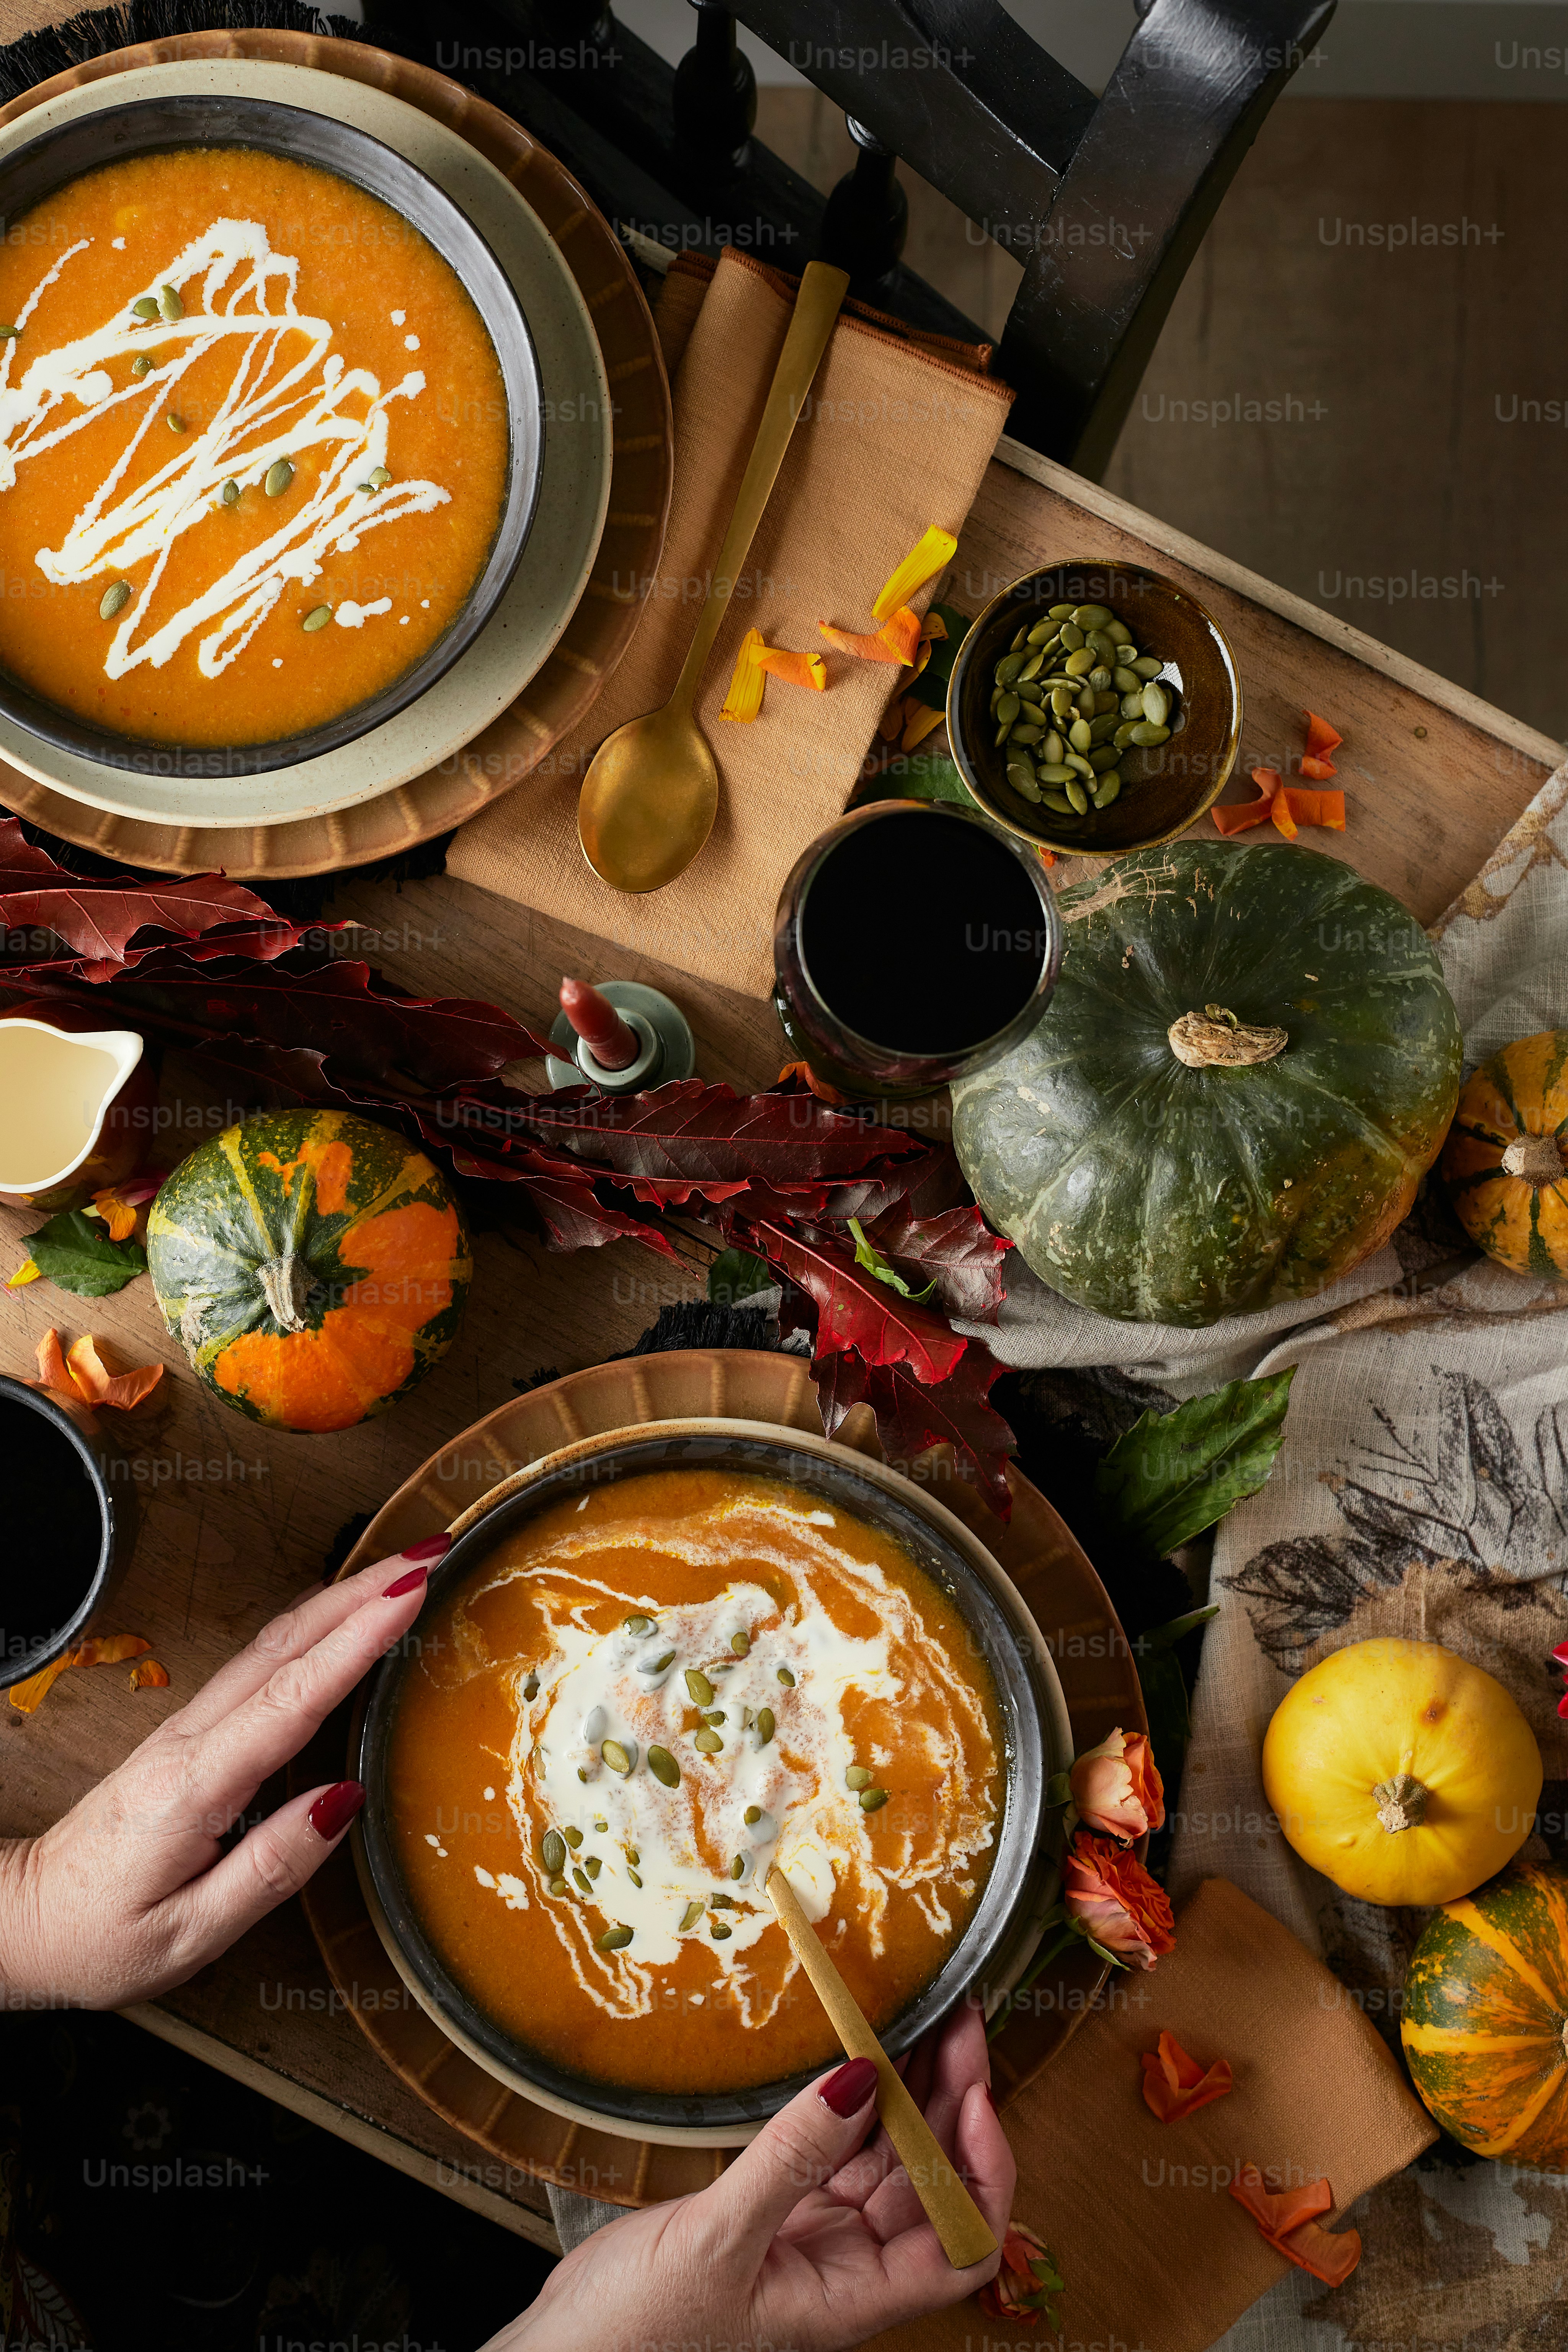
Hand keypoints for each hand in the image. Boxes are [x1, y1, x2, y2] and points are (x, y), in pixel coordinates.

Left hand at [0, 1538, 445, 2007]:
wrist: (22, 1921)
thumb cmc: (101, 1937)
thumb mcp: (187, 1935)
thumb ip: (271, 1867)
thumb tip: (344, 1801)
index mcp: (195, 1786)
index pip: (293, 1696)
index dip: (358, 1640)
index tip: (410, 1593)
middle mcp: (191, 1739)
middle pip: (288, 1644)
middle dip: (365, 1590)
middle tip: (431, 1554)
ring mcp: (189, 1728)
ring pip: (276, 1643)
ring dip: (343, 1599)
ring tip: (405, 1571)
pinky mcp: (191, 1732)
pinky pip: (263, 1662)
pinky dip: (315, 1627)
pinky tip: (343, 1618)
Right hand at [489, 2001, 1011, 2351]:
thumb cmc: (635, 2336)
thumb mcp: (716, 2244)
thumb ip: (790, 2160)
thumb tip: (862, 2081)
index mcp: (850, 2299)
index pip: (961, 2247)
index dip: (984, 2175)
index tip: (978, 2096)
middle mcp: (846, 2269)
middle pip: (933, 2187)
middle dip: (955, 2106)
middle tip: (959, 2022)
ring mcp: (813, 2235)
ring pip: (890, 2159)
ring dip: (914, 2093)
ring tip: (929, 2020)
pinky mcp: (776, 2207)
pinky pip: (838, 2148)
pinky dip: (857, 2100)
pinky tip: (863, 2053)